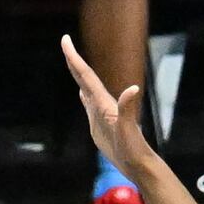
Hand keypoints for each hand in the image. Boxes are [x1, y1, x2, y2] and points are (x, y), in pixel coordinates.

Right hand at [59, 31, 161, 186]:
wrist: (138, 163)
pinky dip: (83, 94)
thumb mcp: (128, 128)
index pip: (86, 76)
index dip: (75, 58)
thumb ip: (128, 108)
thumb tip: (133, 88)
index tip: (65, 40)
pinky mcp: (99, 124)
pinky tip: (81, 93)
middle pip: (85, 77)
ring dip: (78, 75)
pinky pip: (88, 104)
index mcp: (104, 102)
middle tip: (65, 42)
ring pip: (86, 88)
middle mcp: (102, 103)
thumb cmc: (133, 148)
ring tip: (70, 61)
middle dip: (74, 60)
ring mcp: (101, 113)